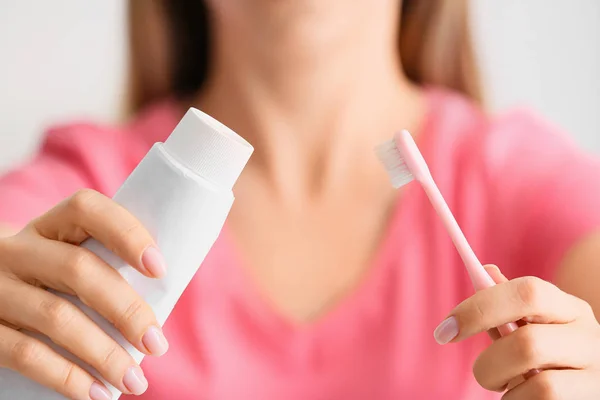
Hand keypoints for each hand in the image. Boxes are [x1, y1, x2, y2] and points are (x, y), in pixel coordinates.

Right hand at [0, 189, 168, 399]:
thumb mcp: (65, 259)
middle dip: (127, 310)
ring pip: (56, 317)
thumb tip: (159, 309)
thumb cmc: (49, 281)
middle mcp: (17, 250)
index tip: (160, 269)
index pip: (87, 209)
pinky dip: (68, 377)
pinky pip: (26, 354)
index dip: (126, 233)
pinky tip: (97, 393)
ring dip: (104, 354)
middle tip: (157, 344)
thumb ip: (103, 267)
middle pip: (78, 270)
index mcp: (49, 227)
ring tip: (135, 380)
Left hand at [434, 265, 599, 398]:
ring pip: (540, 384)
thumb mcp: (534, 325)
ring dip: (507, 389)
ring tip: (505, 386)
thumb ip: (508, 304)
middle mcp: (590, 338)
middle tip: (480, 373)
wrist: (590, 383)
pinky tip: (523, 398)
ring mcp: (596, 375)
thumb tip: (484, 271)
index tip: (445, 329)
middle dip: (489, 363)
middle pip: (528, 343)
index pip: (528, 292)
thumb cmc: (552, 353)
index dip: (479, 308)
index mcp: (571, 308)